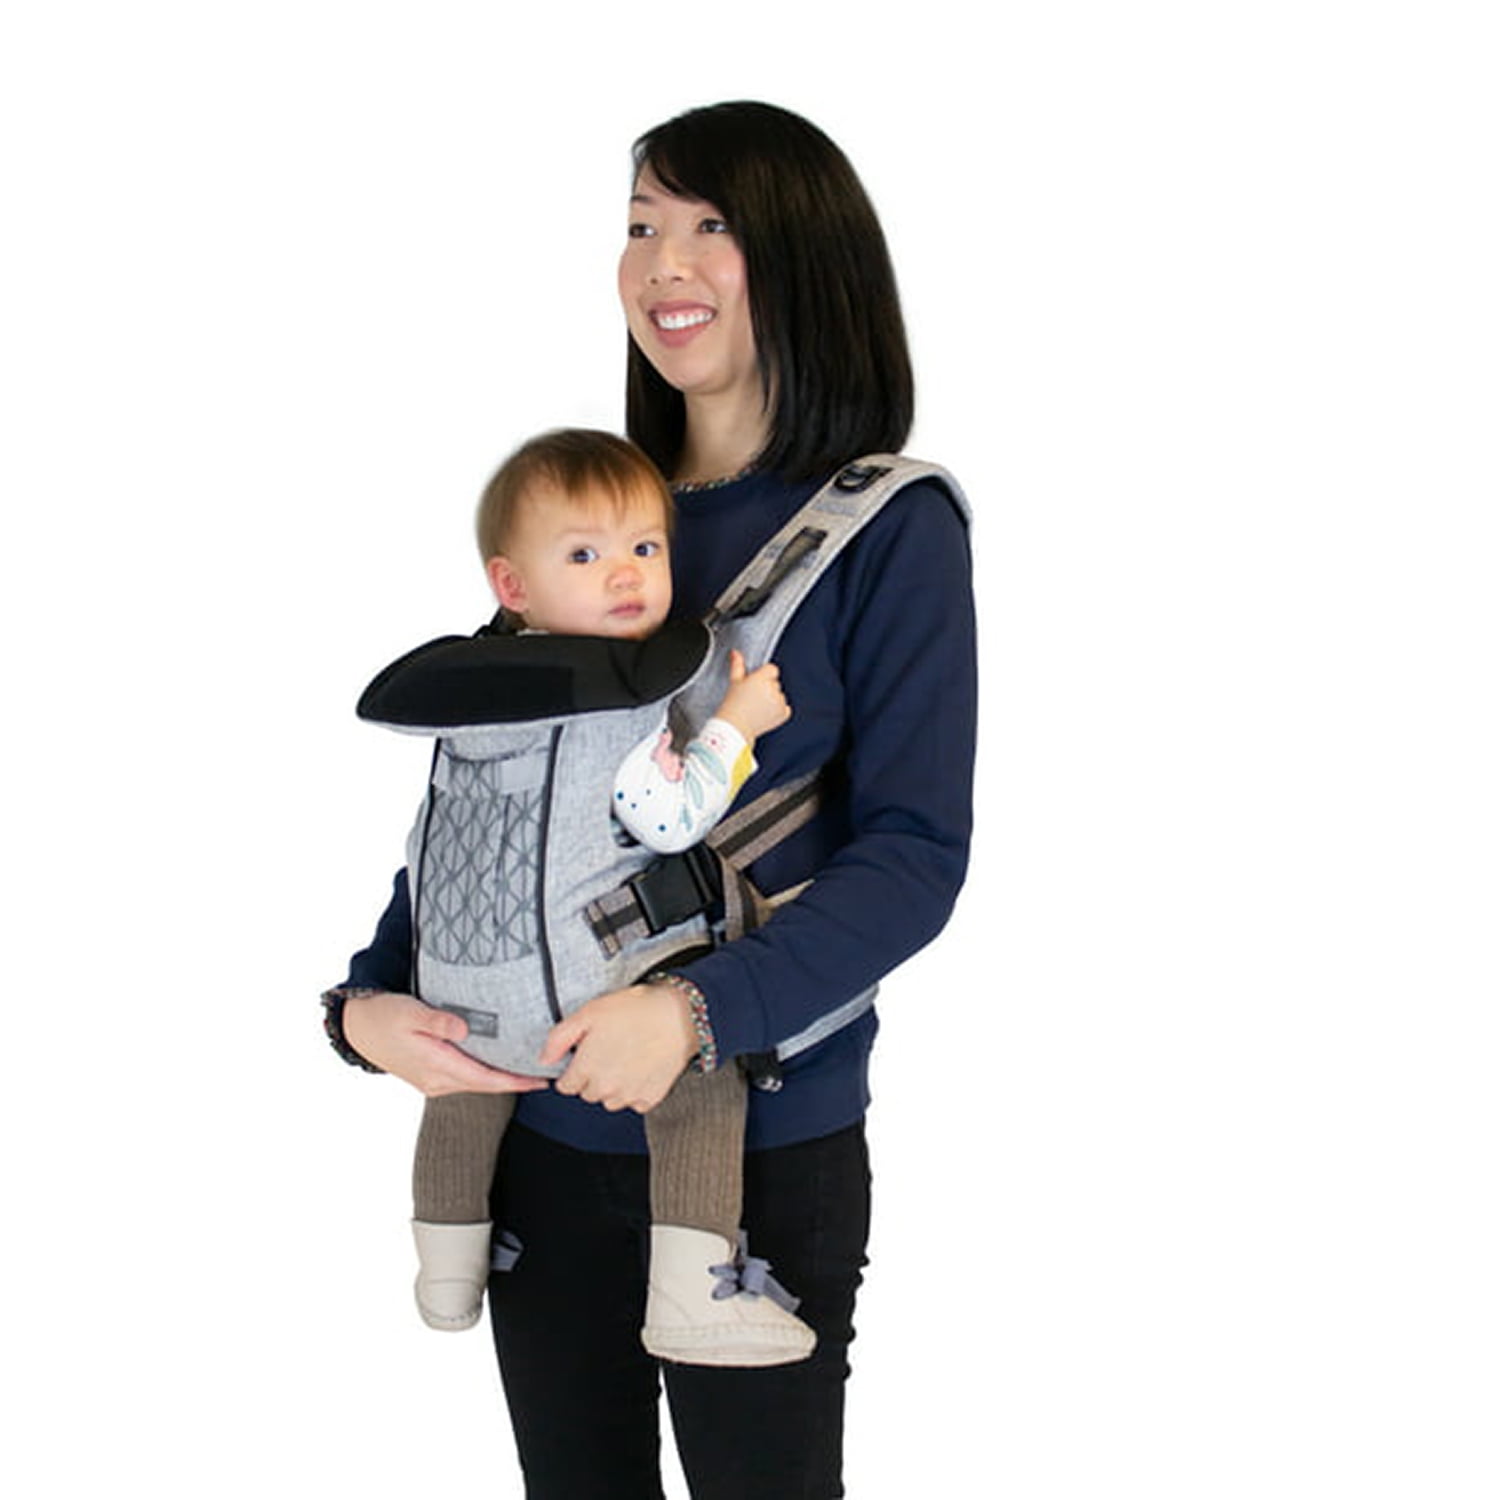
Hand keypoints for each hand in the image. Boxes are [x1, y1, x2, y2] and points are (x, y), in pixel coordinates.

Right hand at [341, 990, 551, 1099]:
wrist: (358, 1028)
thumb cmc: (385, 1016)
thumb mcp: (410, 1012)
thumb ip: (438, 1021)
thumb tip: (464, 1029)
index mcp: (435, 1065)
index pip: (484, 1079)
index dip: (514, 1081)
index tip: (540, 1081)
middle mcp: (437, 1080)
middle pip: (486, 1085)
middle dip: (516, 1082)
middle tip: (547, 1075)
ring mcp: (434, 1081)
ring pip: (476, 1083)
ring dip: (502, 1079)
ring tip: (530, 1070)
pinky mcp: (431, 1075)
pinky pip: (466, 1078)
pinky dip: (486, 1074)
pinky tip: (499, 1064)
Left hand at [539, 984, 697, 1113]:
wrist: (679, 1016)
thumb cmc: (635, 1010)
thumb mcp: (589, 1012)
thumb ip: (559, 1037)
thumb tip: (544, 1059)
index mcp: (586, 1069)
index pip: (566, 1086)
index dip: (574, 1068)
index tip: (585, 1054)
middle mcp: (605, 1089)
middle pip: (587, 1093)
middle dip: (593, 1075)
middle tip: (609, 1049)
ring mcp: (628, 1096)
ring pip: (610, 1100)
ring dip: (613, 1085)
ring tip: (626, 1056)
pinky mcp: (649, 1099)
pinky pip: (633, 1101)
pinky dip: (635, 1089)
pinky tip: (641, 1066)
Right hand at [715, 650, 791, 742]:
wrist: (735, 727)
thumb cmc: (733, 705)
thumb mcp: (734, 682)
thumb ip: (737, 664)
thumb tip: (736, 653)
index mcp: (762, 678)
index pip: (772, 669)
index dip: (763, 676)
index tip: (756, 683)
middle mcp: (773, 689)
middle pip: (775, 683)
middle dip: (767, 688)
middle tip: (753, 697)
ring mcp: (780, 702)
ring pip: (779, 695)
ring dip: (772, 700)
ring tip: (757, 707)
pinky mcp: (783, 714)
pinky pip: (785, 708)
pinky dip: (778, 711)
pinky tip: (765, 713)